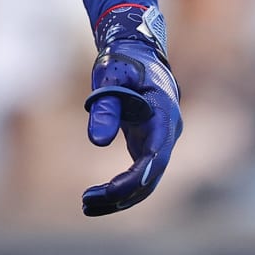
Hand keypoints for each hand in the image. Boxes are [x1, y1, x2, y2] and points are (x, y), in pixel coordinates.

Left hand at [81, 3, 180, 216]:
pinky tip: (96, 197)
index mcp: (164, 112)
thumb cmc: (121, 59)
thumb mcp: (109, 77)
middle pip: (152, 175)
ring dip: (119, 197)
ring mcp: (159, 140)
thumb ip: (105, 107)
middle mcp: (167, 132)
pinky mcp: (147, 144)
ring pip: (146, 180)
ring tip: (86, 205)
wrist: (135, 48)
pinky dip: (119, 187)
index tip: (114, 192)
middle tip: (86, 203)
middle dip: (121, 194)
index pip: (156, 154)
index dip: (139, 177)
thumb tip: (97, 142)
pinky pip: (138, 173)